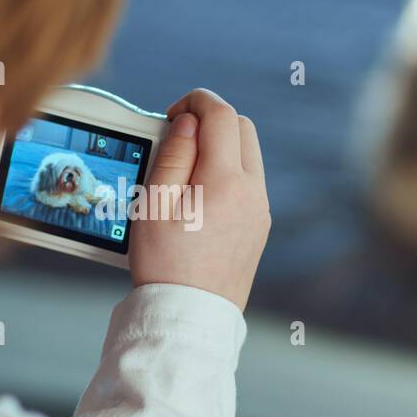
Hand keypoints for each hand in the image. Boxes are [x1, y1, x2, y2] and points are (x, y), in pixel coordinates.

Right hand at [129, 88, 269, 309]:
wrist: (190, 315)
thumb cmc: (165, 263)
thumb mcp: (155, 203)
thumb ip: (173, 154)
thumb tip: (188, 121)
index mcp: (226, 180)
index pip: (221, 115)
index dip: (195, 101)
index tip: (172, 112)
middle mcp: (253, 192)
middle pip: (242, 128)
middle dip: (211, 120)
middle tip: (177, 135)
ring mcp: (261, 211)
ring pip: (249, 155)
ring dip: (221, 147)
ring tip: (184, 167)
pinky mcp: (260, 228)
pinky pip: (248, 183)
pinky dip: (228, 172)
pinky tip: (198, 194)